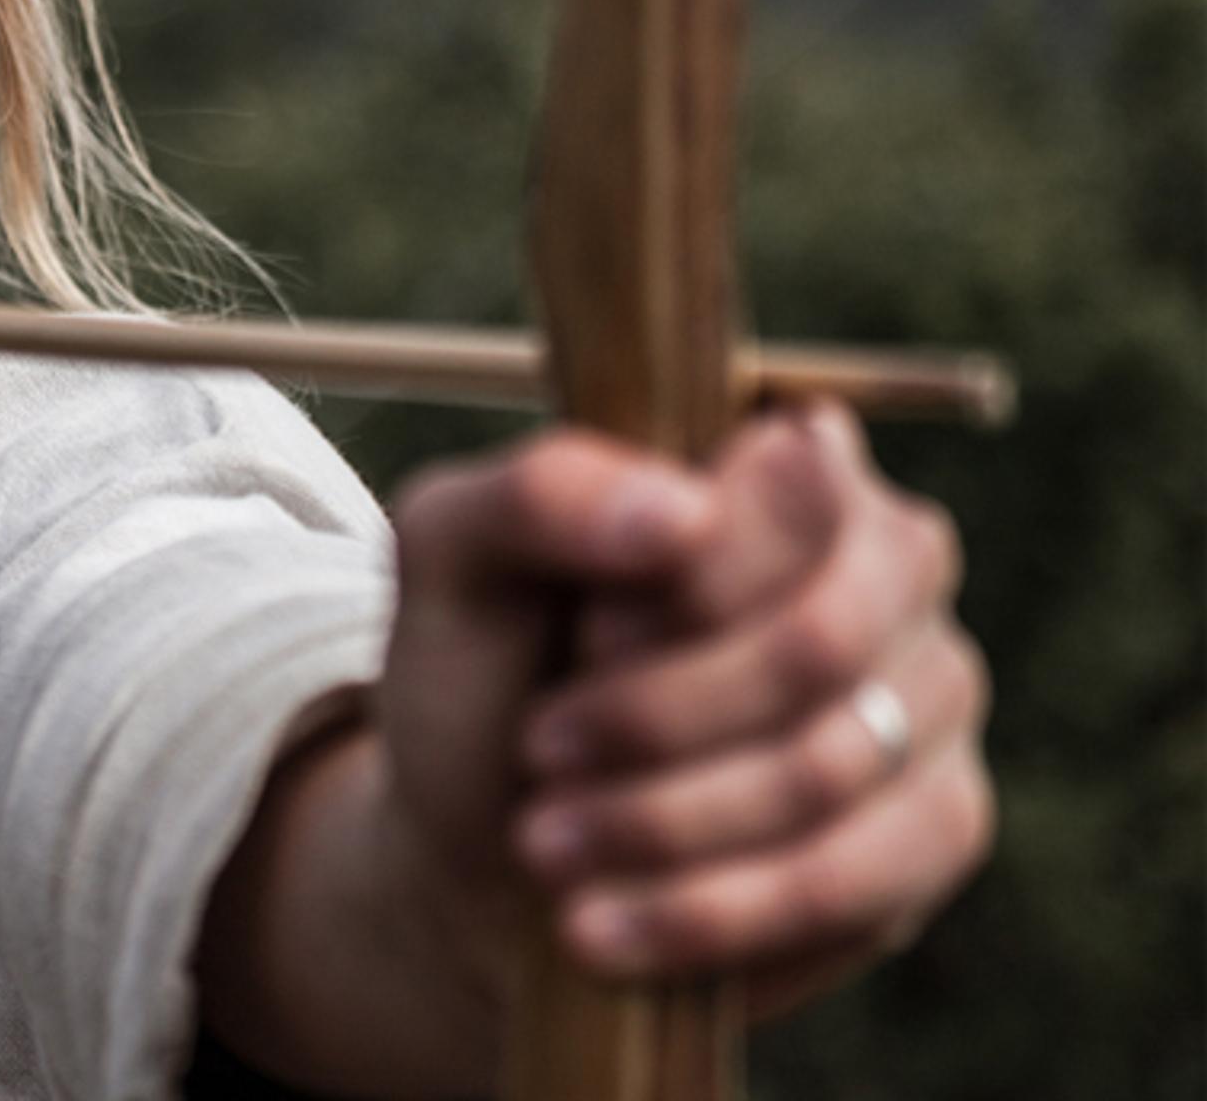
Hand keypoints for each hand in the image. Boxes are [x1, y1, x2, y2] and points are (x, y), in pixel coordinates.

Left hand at [380, 402, 991, 1018]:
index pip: (796, 487)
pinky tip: (606, 927)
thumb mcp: (454, 559)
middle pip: (821, 638)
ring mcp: (930, 694)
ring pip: (832, 766)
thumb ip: (540, 495)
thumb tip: (682, 514)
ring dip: (662, 820)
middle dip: (658, 713)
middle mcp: (889, 563)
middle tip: (541, 749)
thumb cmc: (484, 675)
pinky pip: (858, 879)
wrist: (488, 847)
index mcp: (785, 460)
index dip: (681, 583)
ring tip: (545, 845)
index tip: (579, 633)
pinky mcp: (933, 827)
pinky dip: (711, 911)